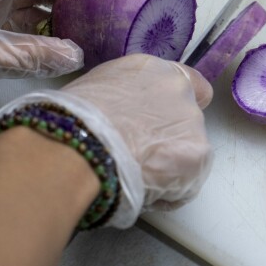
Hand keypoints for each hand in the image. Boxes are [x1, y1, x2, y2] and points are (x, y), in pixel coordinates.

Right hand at [0, 54, 213, 226]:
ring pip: (187, 154)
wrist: (72, 148)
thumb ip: (125, 98)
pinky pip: (186, 184)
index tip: (162, 126)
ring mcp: (192, 123)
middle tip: (137, 158)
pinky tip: (139, 195)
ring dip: (167, 168)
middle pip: (186, 122)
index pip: (189, 85)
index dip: (176, 109)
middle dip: (167, 141)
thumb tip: (125, 118)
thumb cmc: (69, 121)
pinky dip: (166, 195)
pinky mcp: (196, 156)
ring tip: (132, 180)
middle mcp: (179, 90)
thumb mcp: (97, 90)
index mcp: (154, 70)